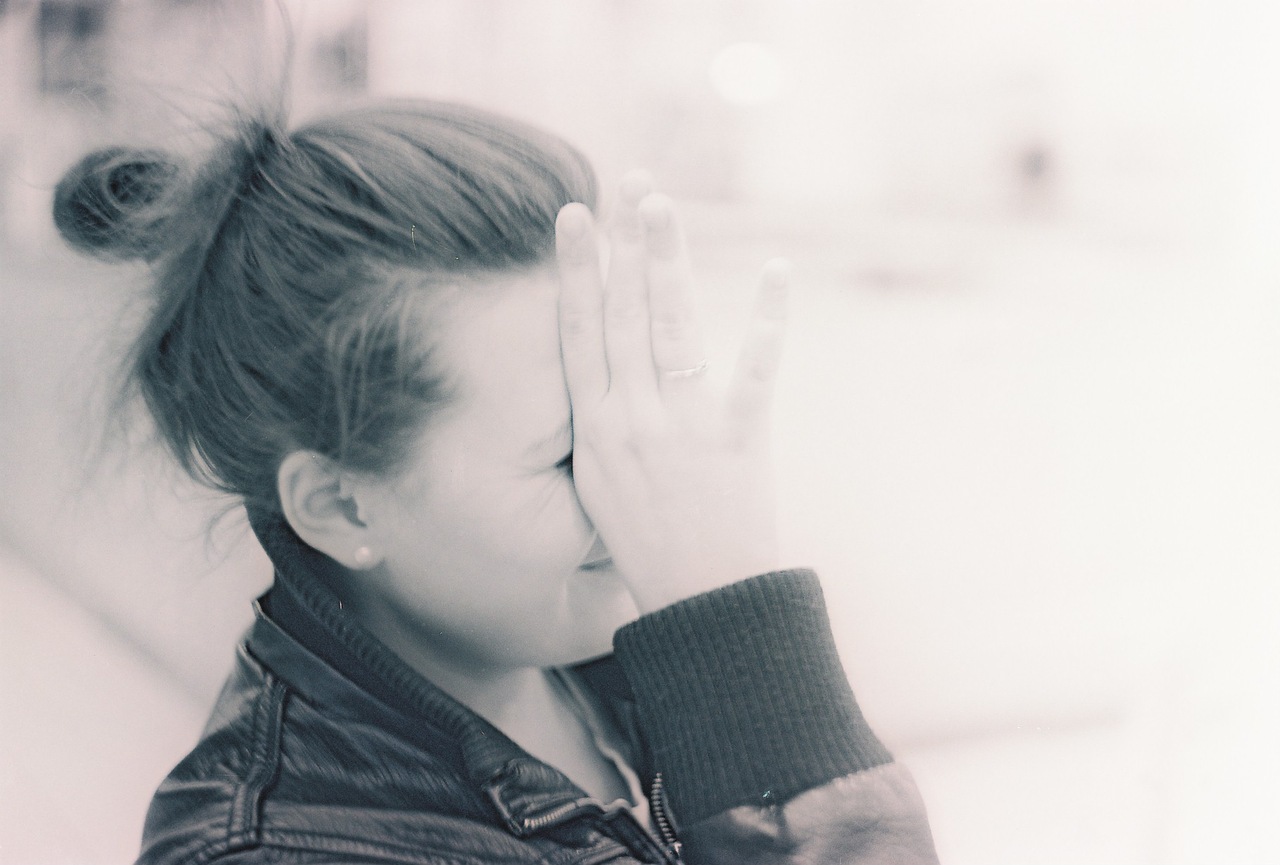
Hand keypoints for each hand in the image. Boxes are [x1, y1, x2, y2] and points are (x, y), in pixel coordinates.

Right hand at [555, 175, 789, 613]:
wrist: (700, 602)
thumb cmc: (648, 544)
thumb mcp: (599, 484)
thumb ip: (601, 422)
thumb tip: (601, 370)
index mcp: (595, 429)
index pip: (578, 333)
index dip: (574, 271)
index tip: (573, 217)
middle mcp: (631, 418)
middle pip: (622, 314)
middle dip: (623, 244)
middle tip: (630, 185)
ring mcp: (683, 427)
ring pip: (671, 326)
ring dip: (667, 262)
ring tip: (663, 208)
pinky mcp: (737, 439)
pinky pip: (753, 368)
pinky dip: (768, 319)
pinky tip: (776, 272)